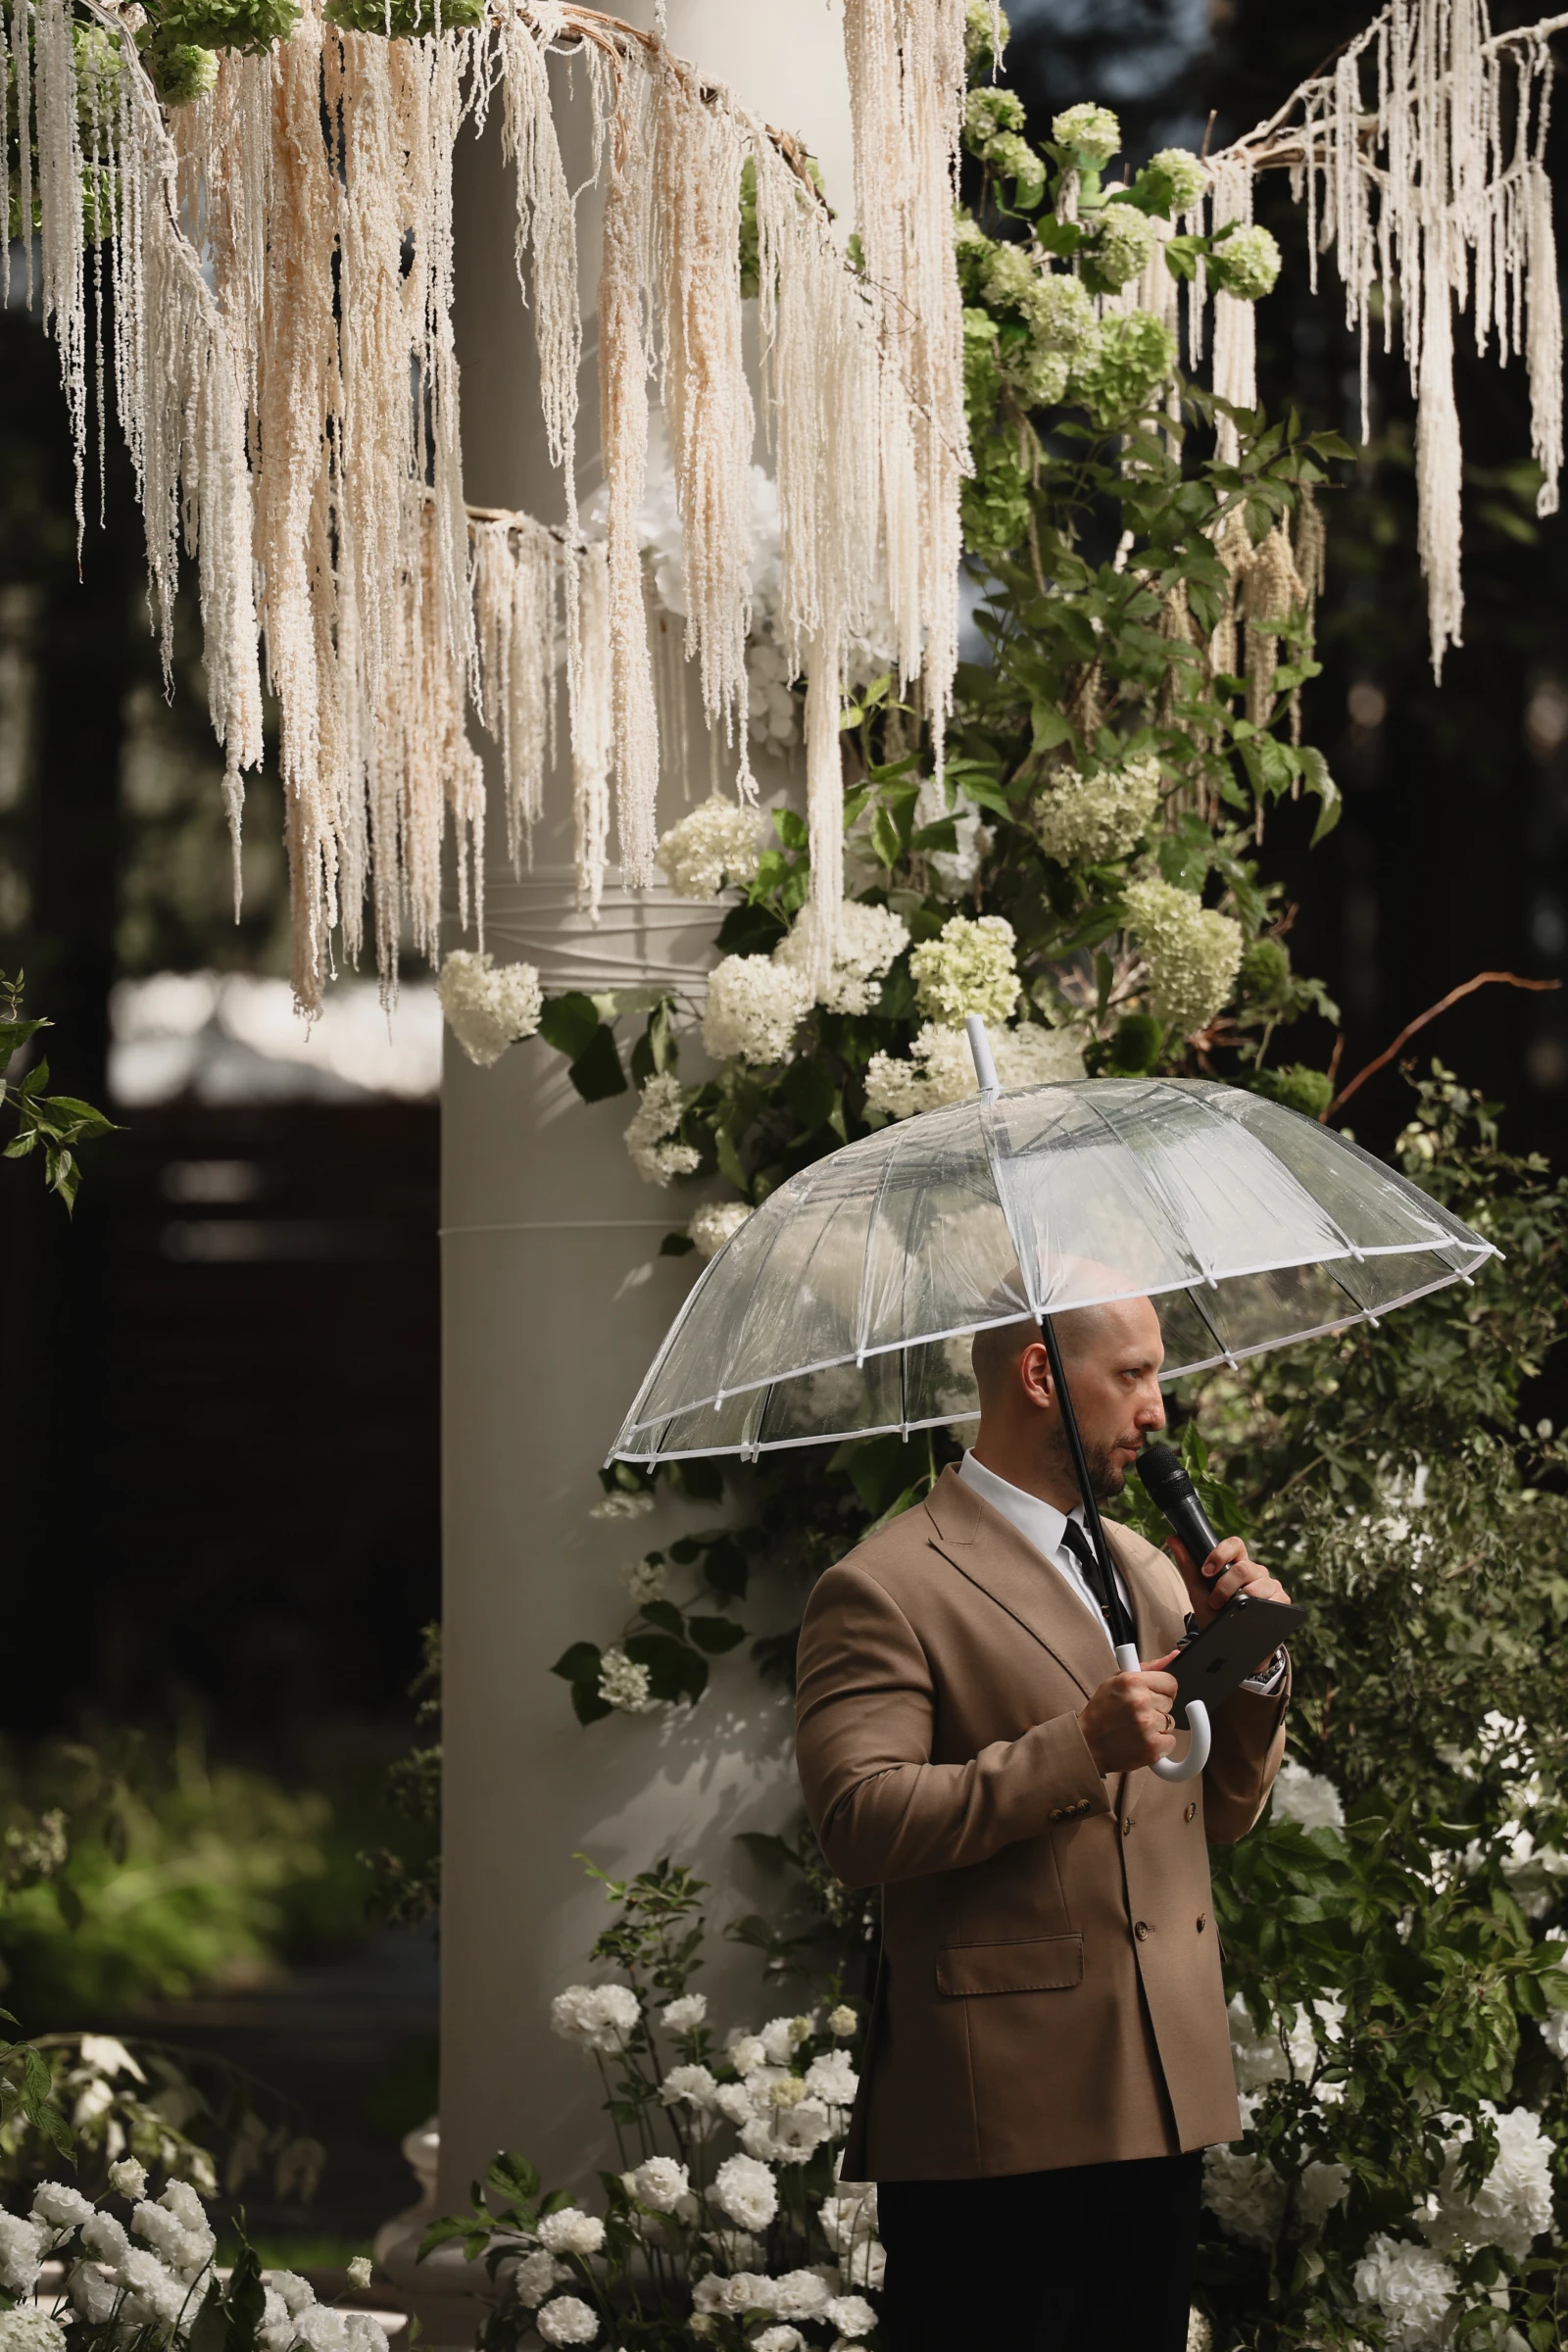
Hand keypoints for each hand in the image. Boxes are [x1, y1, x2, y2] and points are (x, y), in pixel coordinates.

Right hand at [1078, 1652, 1180, 1775]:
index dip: (1161, 1690)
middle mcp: (1140, 1701)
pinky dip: (1160, 1744)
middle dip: (1157, 1708)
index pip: (1170, 1682)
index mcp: (1132, 1681)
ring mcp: (1147, 1725)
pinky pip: (1170, 1741)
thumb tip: (1174, 1656)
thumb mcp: (1117, 1680)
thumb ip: (1147, 1668)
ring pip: (1170, 1722)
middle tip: (1137, 1713)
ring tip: (1136, 1728)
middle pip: (1169, 1702)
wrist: (1088, 1744)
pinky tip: (1142, 1741)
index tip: (1151, 1695)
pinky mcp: (1152, 1747)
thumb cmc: (1101, 1712)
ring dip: (1157, 1726)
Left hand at [1168, 1533, 1291, 1630]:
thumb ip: (1187, 1565)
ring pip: (1258, 1584)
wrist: (1230, 1645)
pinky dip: (1257, 1607)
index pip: (1235, 1544)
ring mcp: (1271, 1585)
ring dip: (1239, 1599)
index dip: (1221, 1553)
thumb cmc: (1215, 1614)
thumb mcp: (1199, 1591)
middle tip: (1215, 1602)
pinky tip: (1250, 1614)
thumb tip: (1173, 1538)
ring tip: (1229, 1612)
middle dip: (1224, 1586)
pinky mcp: (1282, 1601)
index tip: (1206, 1571)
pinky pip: (1274, 1599)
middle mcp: (1256, 1571)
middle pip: (1243, 1567)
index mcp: (1237, 1563)